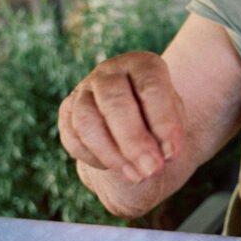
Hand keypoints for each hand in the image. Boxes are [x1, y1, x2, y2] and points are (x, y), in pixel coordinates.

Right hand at [58, 51, 184, 184]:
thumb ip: (167, 136)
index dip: (162, 122)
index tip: (172, 153)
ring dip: (112, 154)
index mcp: (142, 65)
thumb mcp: (173, 122)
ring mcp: (84, 89)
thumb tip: (157, 157)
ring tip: (137, 176)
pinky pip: (73, 138)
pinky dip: (94, 157)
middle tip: (151, 169)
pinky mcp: (67, 111)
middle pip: (114, 103)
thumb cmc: (159, 119)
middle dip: (134, 141)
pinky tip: (116, 167)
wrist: (137, 123)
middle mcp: (110, 72)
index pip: (150, 87)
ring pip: (88, 122)